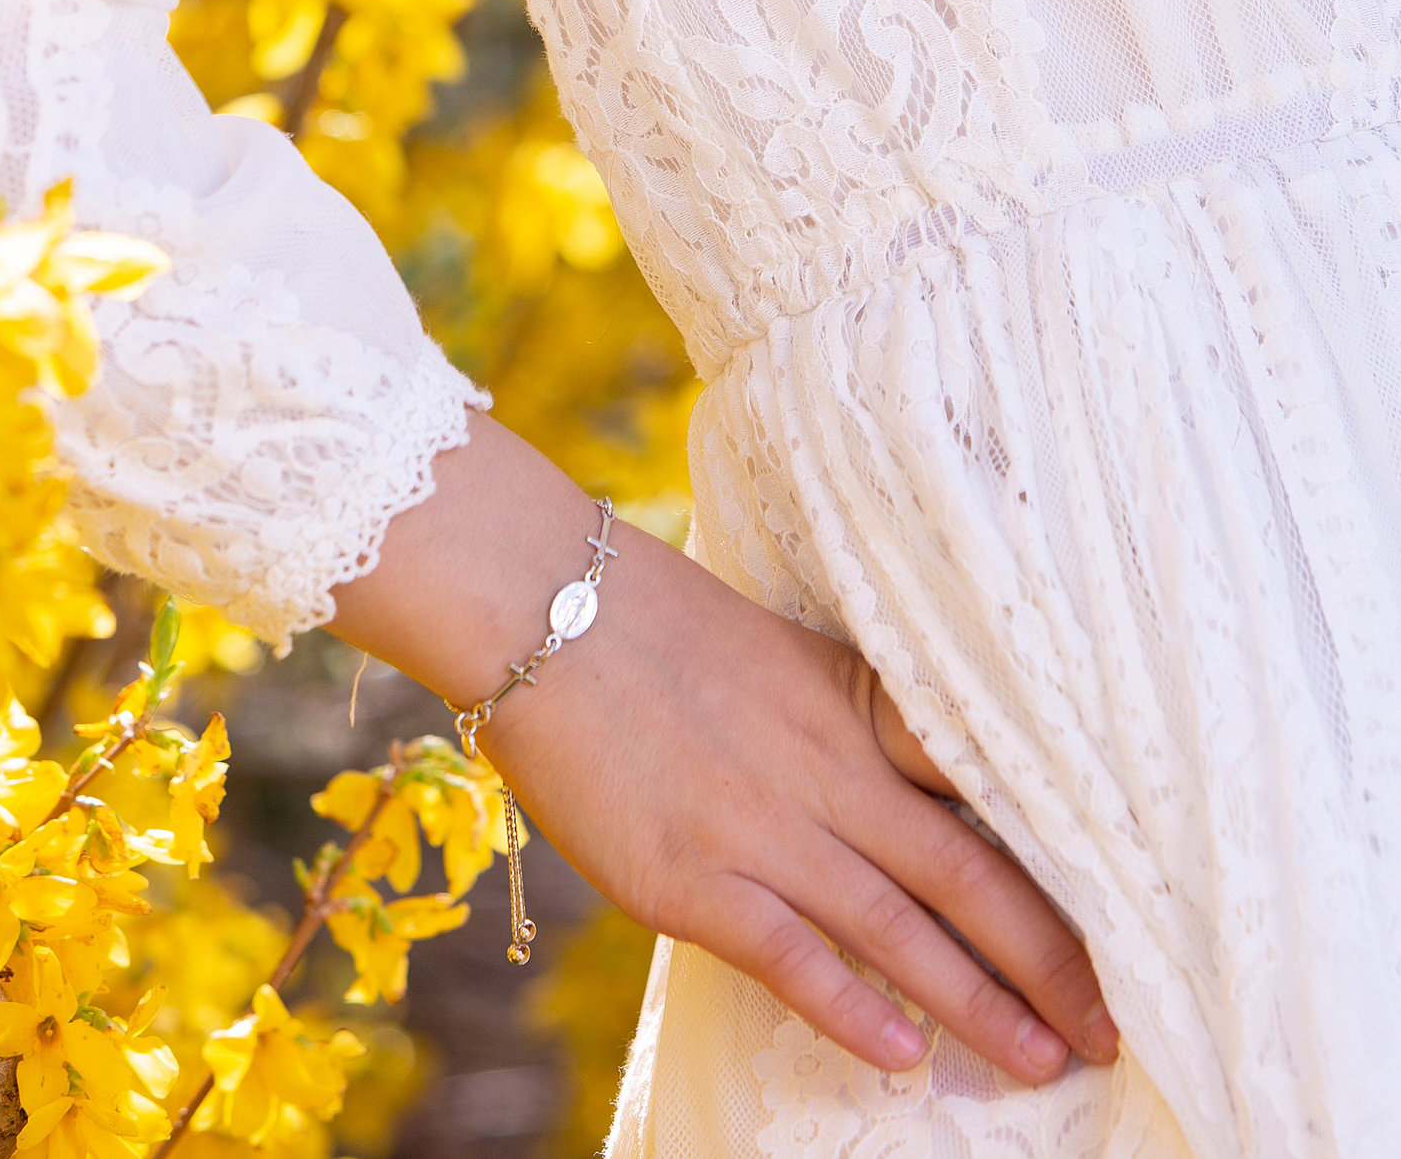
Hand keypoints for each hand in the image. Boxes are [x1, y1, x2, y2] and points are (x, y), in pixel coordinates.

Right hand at [329, 415, 1118, 1080]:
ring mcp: (760, 830)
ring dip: (977, 1000)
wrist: (552, 615)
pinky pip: (788, 956)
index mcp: (857, 712)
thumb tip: (924, 774)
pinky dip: (849, 1009)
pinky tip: (904, 1057)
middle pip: (966, 877)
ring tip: (1043, 1057)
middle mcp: (828, 775)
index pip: (984, 798)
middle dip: (1048, 957)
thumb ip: (859, 716)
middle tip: (1111, 1024)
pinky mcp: (689, 881)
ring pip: (896, 930)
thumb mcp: (791, 653)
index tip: (1120, 914)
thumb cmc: (665, 625)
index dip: (1057, 863)